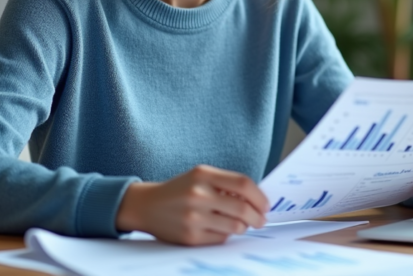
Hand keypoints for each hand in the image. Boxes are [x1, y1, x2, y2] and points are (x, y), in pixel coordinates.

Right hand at [115, 165, 268, 244]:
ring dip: (243, 226)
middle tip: (260, 220)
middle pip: (242, 208)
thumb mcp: (200, 176)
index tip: (265, 205)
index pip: (243, 184)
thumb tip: (257, 199)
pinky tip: (220, 228)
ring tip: (241, 224)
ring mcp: (194, 217)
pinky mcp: (190, 237)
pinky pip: (221, 238)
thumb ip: (226, 184)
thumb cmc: (180, 190)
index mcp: (203, 174)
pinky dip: (226, 234)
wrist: (147, 206)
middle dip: (257, 216)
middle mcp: (198, 194)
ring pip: (235, 226)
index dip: (259, 196)